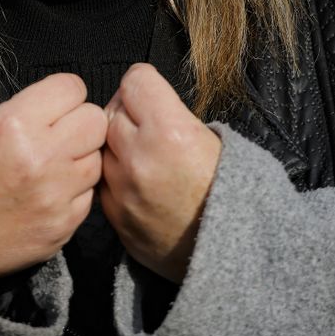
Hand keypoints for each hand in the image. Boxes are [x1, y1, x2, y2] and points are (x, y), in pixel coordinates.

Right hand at [0, 73, 106, 280]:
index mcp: (15, 124)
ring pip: (97, 160)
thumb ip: (26, 113)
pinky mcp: (63, 226)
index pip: (72, 88)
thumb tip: (62, 109)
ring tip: (51, 168)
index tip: (55, 106)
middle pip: (95, 121)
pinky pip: (88, 197)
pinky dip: (73, 193)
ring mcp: (55, 195)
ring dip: (79, 160)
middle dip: (79, 124)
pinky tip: (47, 195)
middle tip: (59, 135)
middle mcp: (41, 157)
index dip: (63, 95)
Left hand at [99, 64, 221, 282]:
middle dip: (128, 112)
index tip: (151, 94)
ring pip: (101, 145)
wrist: (233, 254)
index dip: (145, 84)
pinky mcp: (114, 216)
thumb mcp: (218, 141)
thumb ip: (174, 115)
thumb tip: (145, 101)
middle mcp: (139, 158)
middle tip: (147, 124)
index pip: (135, 81)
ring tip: (144, 155)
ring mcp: (122, 189)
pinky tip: (139, 182)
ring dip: (116, 144)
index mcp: (170, 132)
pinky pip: (102, 180)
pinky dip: (115, 176)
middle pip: (112, 109)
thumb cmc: (234, 194)